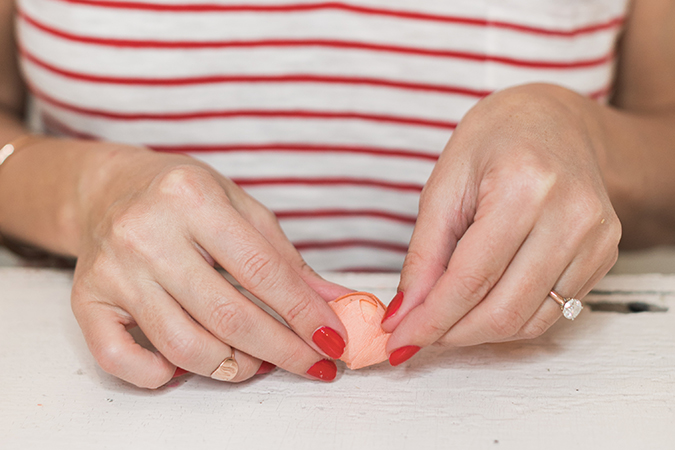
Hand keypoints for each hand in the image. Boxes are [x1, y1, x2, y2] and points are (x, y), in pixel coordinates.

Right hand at [71, 143, 350, 387]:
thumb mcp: (240, 207)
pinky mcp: (86, 298)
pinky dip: (160, 376)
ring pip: (183, 346)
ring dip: (234, 366)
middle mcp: (147, 233)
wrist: (110, 188)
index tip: (332, 339)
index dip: (303, 312)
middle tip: (312, 364)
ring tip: (257, 360)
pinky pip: (121, 359)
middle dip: (282, 350)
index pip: (261, 269)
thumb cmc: (183, 196)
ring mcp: (113, 270)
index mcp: (192, 198)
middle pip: (227, 314)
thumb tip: (334, 302)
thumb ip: (286, 258)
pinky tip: (187, 364)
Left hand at [381, 84, 620, 361]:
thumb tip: (405, 313)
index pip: (470, 278)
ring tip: (444, 320)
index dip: (430, 319)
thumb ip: (424, 253)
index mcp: (523, 186)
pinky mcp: (605, 255)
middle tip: (417, 335)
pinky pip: (553, 313)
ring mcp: (596, 238)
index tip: (398, 340)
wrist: (554, 121)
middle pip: (503, 310)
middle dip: (451, 334)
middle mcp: (570, 215)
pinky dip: (509, 321)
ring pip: (528, 321)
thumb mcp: (444, 184)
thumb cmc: (494, 141)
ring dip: (477, 333)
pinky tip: (481, 306)